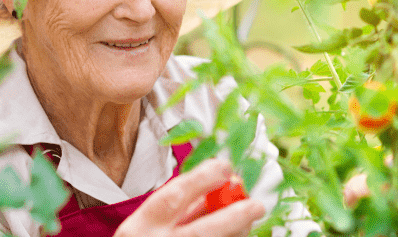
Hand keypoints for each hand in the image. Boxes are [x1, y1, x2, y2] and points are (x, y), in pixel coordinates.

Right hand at [115, 159, 265, 236]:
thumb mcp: (150, 223)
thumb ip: (183, 207)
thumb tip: (222, 185)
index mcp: (140, 228)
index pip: (173, 197)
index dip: (201, 179)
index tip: (226, 166)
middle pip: (202, 232)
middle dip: (234, 216)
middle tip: (257, 205)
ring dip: (237, 233)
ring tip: (247, 222)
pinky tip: (234, 235)